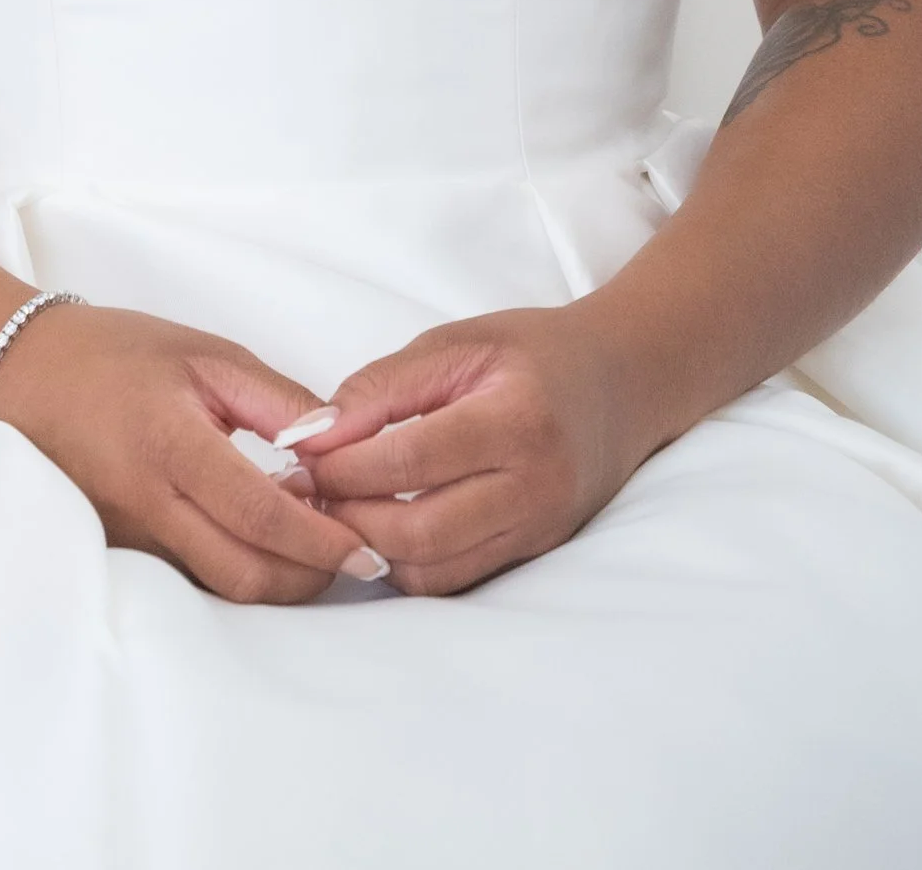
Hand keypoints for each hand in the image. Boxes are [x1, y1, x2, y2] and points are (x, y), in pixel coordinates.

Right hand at [0, 304, 389, 603]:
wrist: (22, 374)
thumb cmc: (117, 354)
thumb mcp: (205, 354)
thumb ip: (278, 401)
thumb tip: (340, 446)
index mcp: (171, 444)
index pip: (260, 515)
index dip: (322, 540)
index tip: (366, 545)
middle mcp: (149, 503)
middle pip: (245, 575)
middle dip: (309, 576)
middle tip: (349, 548)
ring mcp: (133, 537)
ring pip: (223, 587)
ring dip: (279, 577)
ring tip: (310, 538)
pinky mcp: (126, 552)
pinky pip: (196, 578)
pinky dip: (241, 568)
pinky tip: (262, 537)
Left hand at [295, 303, 663, 593]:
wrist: (622, 384)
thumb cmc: (532, 353)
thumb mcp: (455, 343)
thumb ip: (381, 387)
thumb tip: (312, 433)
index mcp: (517, 421)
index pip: (413, 460)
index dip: (345, 464)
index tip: (299, 453)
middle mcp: (535, 488)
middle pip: (422, 531)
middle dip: (349, 515)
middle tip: (306, 488)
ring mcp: (538, 531)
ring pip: (436, 570)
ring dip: (372, 547)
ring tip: (333, 508)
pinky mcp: (534, 554)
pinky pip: (458, 578)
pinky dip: (408, 563)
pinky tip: (378, 527)